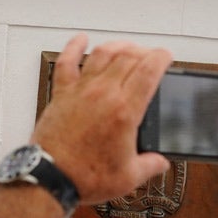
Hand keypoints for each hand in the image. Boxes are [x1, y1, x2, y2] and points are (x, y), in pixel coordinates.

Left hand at [34, 34, 171, 204]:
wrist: (51, 178)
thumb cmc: (84, 176)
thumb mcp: (128, 177)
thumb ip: (150, 166)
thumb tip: (160, 163)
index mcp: (125, 111)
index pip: (149, 70)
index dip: (161, 58)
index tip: (165, 56)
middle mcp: (103, 94)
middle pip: (128, 57)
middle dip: (143, 51)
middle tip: (149, 56)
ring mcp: (81, 91)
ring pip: (102, 54)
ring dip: (117, 45)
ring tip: (126, 47)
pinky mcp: (61, 94)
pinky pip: (66, 62)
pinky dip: (74, 46)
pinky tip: (81, 39)